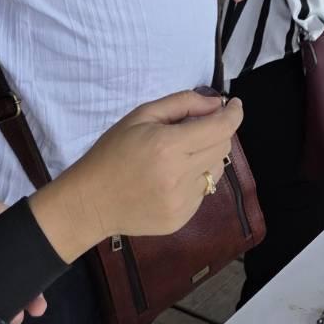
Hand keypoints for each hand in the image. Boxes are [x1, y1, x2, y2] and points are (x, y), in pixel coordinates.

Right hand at [30, 91, 243, 264]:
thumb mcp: (142, 115)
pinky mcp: (181, 219)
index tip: (234, 105)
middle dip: (217, 132)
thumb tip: (217, 105)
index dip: (234, 113)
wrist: (89, 201)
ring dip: (207, 157)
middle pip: (223, 147)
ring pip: (216, 170)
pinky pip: (203, 192)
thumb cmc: (112, 152)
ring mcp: (182, 202)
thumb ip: (183, 103)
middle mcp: (180, 176)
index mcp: (169, 146)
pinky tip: (171, 178)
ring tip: (180, 155)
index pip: (221, 128)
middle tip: (197, 128)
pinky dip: (195, 179)